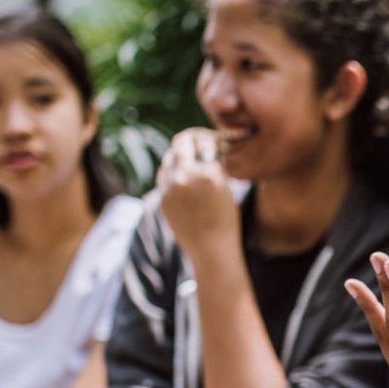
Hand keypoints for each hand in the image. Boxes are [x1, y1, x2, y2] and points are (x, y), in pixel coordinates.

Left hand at [158, 127, 239, 263]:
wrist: (211, 249)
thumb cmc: (226, 220)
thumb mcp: (226, 187)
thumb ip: (213, 166)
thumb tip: (204, 148)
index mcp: (209, 173)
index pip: (204, 141)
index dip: (208, 138)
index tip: (212, 139)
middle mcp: (186, 176)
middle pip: (181, 143)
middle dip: (190, 141)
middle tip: (196, 142)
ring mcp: (171, 187)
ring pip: (169, 158)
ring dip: (179, 156)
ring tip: (189, 162)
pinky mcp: (162, 198)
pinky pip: (163, 175)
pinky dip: (171, 172)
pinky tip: (181, 178)